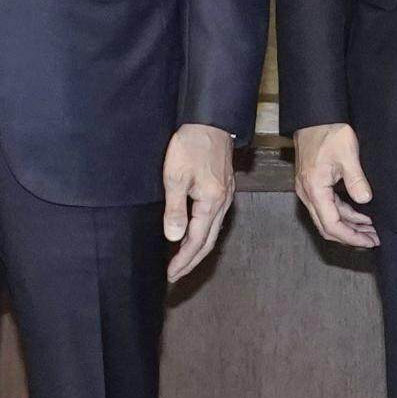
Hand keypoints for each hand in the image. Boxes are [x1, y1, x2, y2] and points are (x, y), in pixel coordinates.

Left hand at [164, 123, 236, 280]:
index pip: (196, 241)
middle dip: (192, 261)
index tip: (171, 274)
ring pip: (213, 232)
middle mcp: (223, 204)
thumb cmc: (191, 146)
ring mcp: (226, 197)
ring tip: (182, 260)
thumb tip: (173, 237)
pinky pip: (214, 220)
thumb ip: (175, 209)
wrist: (210, 122)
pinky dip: (203, 234)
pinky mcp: (224, 189)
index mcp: (211, 203)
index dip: (183, 260)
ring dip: (197, 249)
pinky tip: (193, 234)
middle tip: (176, 275)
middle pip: (208, 242)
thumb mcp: (175, 177)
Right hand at [295, 123, 376, 247]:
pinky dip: (344, 213)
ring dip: (349, 225)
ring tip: (371, 230)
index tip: (369, 241)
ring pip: (327, 218)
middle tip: (373, 240)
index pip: (332, 225)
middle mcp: (307, 193)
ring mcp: (308, 190)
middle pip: (327, 227)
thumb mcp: (348, 154)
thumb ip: (356, 180)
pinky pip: (328, 206)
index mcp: (314, 189)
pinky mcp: (313, 185)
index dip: (351, 237)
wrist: (314, 116)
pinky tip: (361, 214)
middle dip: (351, 236)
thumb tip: (365, 200)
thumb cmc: (329, 131)